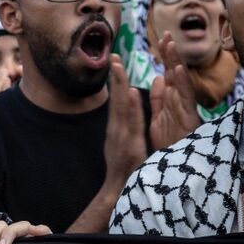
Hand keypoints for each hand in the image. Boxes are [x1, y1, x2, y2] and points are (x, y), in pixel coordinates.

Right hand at [104, 55, 147, 185]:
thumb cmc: (126, 167)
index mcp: (118, 127)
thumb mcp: (126, 143)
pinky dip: (129, 106)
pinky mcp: (129, 142)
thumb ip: (127, 126)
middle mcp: (117, 127)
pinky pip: (130, 121)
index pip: (116, 99)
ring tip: (118, 66)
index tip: (115, 61)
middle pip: (115, 98)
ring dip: (118, 84)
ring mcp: (121, 134)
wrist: (119, 188)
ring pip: (120, 105)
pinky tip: (129, 92)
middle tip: (114, 56)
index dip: (116, 80)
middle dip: (115, 76)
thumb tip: (127, 113)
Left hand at [149, 32, 199, 149]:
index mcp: (172, 101)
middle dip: (171, 54)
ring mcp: (186, 110)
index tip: (161, 38)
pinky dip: (182, 84)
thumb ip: (159, 98)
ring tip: (171, 45)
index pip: (169, 74)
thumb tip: (159, 77)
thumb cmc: (171, 144)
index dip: (166, 57)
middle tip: (166, 34)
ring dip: (176, 63)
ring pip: (181, 82)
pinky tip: (177, 70)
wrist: (176, 170)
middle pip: (176, 74)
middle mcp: (180, 103)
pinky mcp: (189, 120)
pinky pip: (186, 99)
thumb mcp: (160, 118)